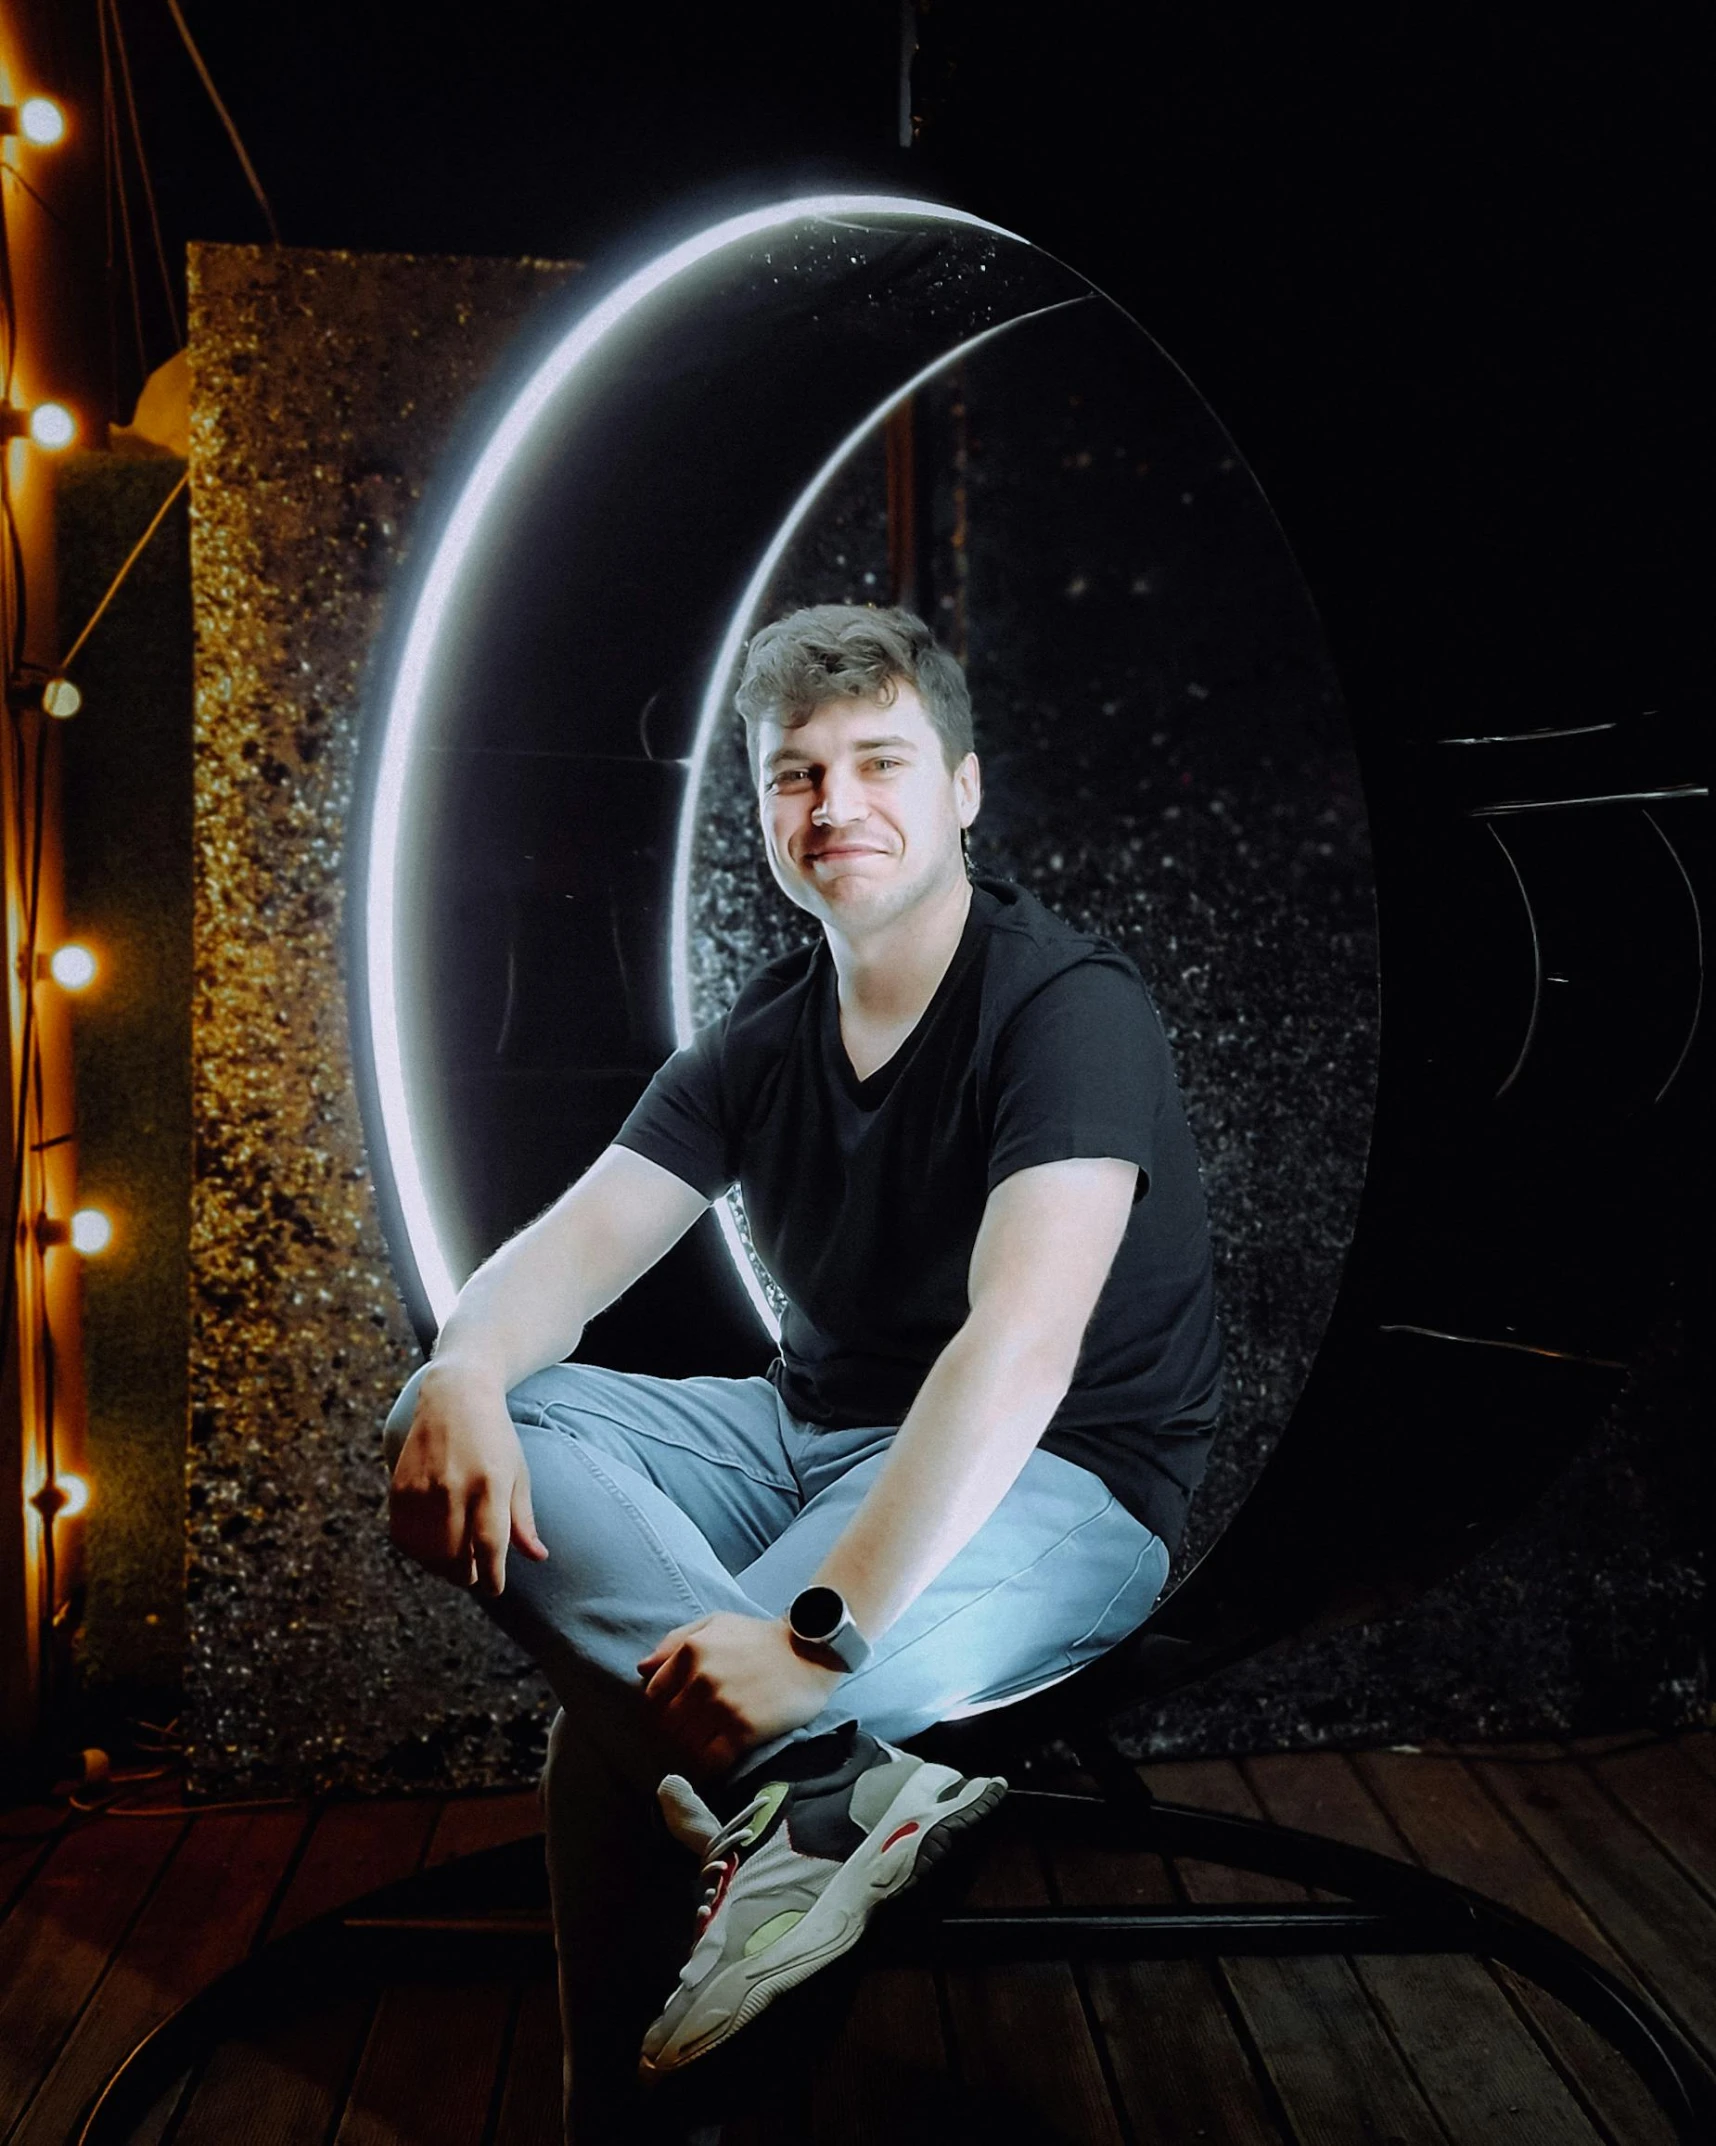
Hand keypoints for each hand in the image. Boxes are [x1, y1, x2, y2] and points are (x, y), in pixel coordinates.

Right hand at [387, 1361, 549, 1596]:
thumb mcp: (518, 1472)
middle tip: (476, 1575)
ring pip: (427, 1552)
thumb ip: (523, 1519)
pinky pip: (404, 1538)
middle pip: (454, 1556)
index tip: (494, 1589)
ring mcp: (423, 1487)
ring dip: (442, 1568)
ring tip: (456, 1562)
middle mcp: (453, 1486)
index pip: (489, 1545)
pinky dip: (418, 1553)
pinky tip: (432, 1547)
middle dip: (468, 1576)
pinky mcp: (400, 1487)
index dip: (492, 1576)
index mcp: (490, 1483)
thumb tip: (539, 1558)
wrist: (454, 1396)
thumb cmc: (495, 1438)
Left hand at [637, 1610, 845, 1779]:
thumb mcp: (715, 1623)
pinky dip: (706, 1765)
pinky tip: (714, 1760)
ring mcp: (722, 1706)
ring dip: (689, 1751)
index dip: (659, 1710)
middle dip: (674, 1732)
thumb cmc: (760, 1638)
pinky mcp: (743, 1730)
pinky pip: (709, 1759)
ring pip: (685, 1743)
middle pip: (667, 1723)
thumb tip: (642, 1669)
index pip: (653, 1695)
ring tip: (701, 1748)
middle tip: (689, 1735)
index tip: (673, 1717)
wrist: (809, 1653)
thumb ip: (675, 1641)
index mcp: (691, 1651)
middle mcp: (702, 1678)